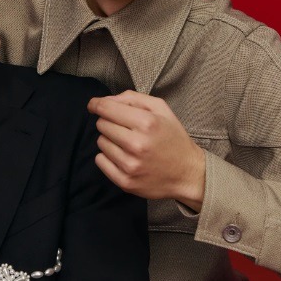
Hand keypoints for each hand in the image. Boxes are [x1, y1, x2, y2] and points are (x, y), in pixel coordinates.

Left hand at [87, 90, 205, 210]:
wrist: (187, 173)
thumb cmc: (173, 137)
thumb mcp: (161, 109)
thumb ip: (132, 98)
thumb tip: (104, 100)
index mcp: (147, 123)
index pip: (106, 109)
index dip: (96, 104)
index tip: (94, 105)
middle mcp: (137, 144)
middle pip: (102, 124)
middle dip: (109, 122)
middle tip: (124, 127)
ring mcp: (130, 165)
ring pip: (100, 142)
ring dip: (109, 140)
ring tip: (127, 143)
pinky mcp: (125, 181)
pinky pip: (100, 161)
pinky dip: (107, 156)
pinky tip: (122, 155)